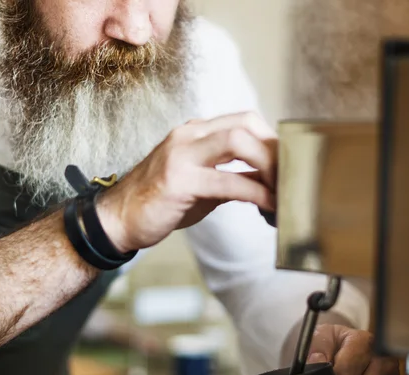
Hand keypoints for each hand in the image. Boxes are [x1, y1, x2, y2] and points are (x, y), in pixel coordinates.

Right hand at [96, 112, 276, 252]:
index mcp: (195, 133)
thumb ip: (231, 177)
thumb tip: (266, 182)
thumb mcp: (201, 185)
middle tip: (291, 180)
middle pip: (246, 124)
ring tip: (283, 191)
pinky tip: (268, 207)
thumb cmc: (160, 203)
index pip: (244, 121)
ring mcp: (181, 154)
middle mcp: (189, 135)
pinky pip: (227, 181)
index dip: (271, 142)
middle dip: (275, 150)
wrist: (117, 220)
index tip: (287, 168)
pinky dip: (255, 193)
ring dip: (269, 166)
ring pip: (238, 141)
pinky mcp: (179, 180)